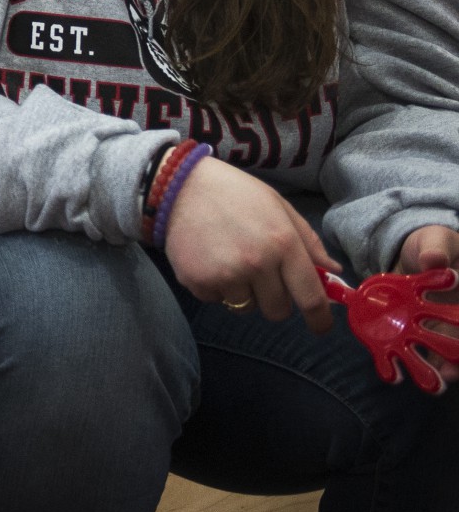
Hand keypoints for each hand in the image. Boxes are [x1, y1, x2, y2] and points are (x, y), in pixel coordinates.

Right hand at [163, 158, 338, 331]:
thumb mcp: (278, 206)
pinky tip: (208, 260)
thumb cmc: (235, 193)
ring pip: (245, 307)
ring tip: (229, 262)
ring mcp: (225, 275)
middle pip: (278, 310)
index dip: (320, 319)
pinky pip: (216, 300)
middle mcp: (256, 263)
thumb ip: (308, 241)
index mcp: (283, 243)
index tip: (320, 326)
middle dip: (275, 300)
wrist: (178, 185)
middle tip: (261, 277)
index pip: (310, 297)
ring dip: (243, 293)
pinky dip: (215, 287)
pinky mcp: (197, 281)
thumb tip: (333, 272)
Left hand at [395, 224, 458, 384]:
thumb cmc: (432, 244)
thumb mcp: (436, 241)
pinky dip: (401, 359)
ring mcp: (431, 323)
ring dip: (435, 367)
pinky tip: (395, 371)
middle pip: (456, 340)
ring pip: (438, 350)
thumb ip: (436, 249)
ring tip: (430, 380)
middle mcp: (452, 315)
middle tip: (449, 373)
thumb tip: (434, 259)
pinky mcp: (407, 326)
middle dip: (456, 361)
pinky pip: (407, 345)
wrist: (411, 249)